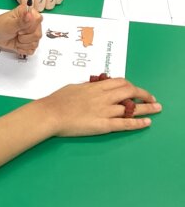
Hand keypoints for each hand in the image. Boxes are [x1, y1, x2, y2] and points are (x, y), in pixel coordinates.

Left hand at [0, 4, 41, 55]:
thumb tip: (29, 15)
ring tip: (16, 38)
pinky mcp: (29, 42)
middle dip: (24, 37)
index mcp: (29, 13)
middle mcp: (32, 23)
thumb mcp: (9, 24)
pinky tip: (17, 44)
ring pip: (35, 43)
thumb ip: (21, 21)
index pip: (38, 20)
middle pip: (38, 34)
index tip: (19, 29)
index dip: (29, 27)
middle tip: (16, 33)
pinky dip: (22, 49)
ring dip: (22, 44)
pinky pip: (32, 49)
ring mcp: (31, 33)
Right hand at [40, 77, 161, 136]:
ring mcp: (105, 110)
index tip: (135, 89)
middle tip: (151, 99)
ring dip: (147, 108)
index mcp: (95, 87)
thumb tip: (92, 89)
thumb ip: (87, 89)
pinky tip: (147, 123)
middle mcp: (104, 96)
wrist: (50, 113)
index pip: (120, 82)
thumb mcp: (73, 88)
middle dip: (143, 94)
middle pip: (130, 91)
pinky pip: (125, 123)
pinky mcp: (103, 124)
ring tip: (157, 108)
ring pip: (131, 107)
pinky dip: (138, 123)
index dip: (131, 85)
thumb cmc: (57, 101)